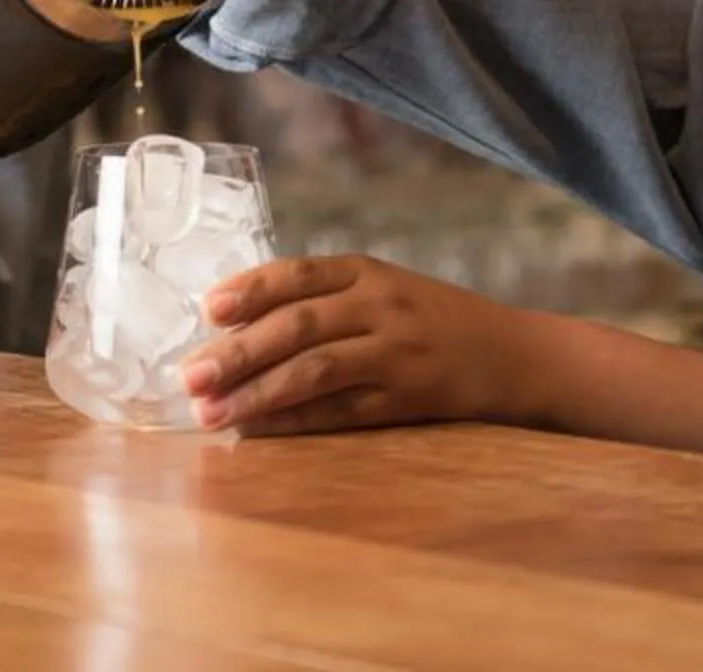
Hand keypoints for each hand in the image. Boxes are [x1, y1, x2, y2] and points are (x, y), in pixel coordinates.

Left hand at [180, 255, 537, 436]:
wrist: (512, 354)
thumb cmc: (430, 319)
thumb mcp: (382, 289)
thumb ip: (320, 300)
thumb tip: (232, 326)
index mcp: (367, 271)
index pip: (300, 273)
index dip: (251, 288)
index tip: (208, 307)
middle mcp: (380, 306)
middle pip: (299, 325)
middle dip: (238, 351)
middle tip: (190, 376)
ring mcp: (395, 355)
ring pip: (314, 371)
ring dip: (256, 393)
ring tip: (210, 413)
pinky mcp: (405, 400)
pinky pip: (340, 412)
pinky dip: (294, 422)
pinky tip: (258, 430)